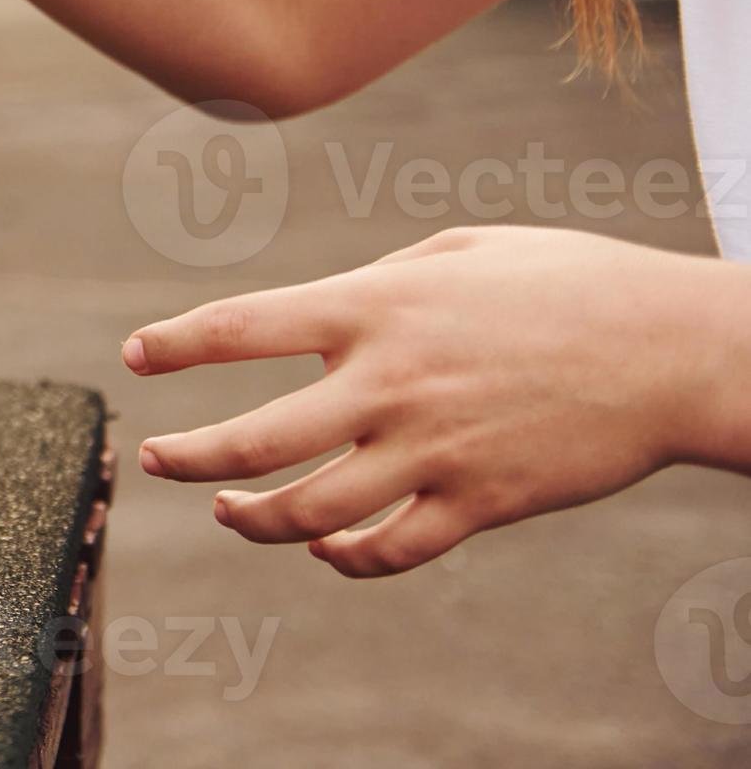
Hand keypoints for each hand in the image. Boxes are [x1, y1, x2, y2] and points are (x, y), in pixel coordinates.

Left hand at [127, 226, 739, 576]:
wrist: (673, 350)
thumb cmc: (571, 282)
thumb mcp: (462, 249)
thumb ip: (383, 282)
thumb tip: (330, 313)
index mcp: (377, 306)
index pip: (244, 327)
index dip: (177, 344)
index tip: (135, 357)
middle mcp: (390, 382)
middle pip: (255, 439)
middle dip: (190, 456)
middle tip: (154, 458)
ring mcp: (434, 450)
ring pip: (311, 512)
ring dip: (255, 519)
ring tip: (228, 511)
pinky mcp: (481, 502)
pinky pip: (392, 550)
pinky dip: (346, 558)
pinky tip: (325, 549)